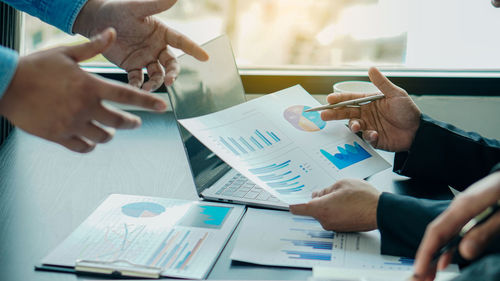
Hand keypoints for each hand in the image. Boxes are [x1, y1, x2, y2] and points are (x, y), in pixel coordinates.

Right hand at [0, 28, 167, 152]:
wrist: (5, 85)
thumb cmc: (35, 67)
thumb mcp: (66, 53)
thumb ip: (92, 47)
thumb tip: (112, 33)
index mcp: (90, 86)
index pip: (128, 96)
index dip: (148, 102)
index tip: (163, 108)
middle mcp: (85, 107)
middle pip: (120, 121)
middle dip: (132, 122)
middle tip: (135, 122)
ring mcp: (72, 124)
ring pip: (104, 137)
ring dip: (110, 134)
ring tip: (110, 130)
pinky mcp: (59, 136)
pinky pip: (83, 148)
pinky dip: (90, 146)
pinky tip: (91, 141)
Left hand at [73, 0, 208, 90]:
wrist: (96, 21)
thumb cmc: (118, 11)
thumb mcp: (137, 9)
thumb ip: (156, 5)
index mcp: (161, 33)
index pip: (182, 42)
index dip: (194, 49)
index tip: (205, 58)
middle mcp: (156, 48)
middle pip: (171, 64)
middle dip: (172, 73)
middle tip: (169, 80)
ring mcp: (145, 58)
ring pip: (157, 74)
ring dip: (156, 82)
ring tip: (148, 88)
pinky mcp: (132, 67)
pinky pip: (138, 79)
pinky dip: (138, 85)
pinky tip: (136, 89)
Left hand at [289, 179, 380, 231]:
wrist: (381, 211)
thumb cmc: (363, 197)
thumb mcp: (341, 184)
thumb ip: (326, 190)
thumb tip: (318, 195)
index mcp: (321, 209)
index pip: (299, 208)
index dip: (293, 203)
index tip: (289, 201)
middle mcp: (325, 221)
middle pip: (313, 209)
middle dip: (318, 200)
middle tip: (329, 191)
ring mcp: (334, 226)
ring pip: (324, 213)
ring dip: (329, 205)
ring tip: (344, 197)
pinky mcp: (342, 228)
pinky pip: (333, 218)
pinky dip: (337, 211)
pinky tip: (348, 204)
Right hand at [322, 67, 420, 151]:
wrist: (418, 131)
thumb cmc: (408, 111)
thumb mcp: (396, 94)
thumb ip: (382, 83)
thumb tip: (371, 68)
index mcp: (369, 102)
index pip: (350, 99)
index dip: (339, 99)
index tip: (330, 100)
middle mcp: (366, 114)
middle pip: (346, 112)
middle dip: (334, 113)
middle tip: (324, 115)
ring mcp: (369, 126)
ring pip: (353, 125)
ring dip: (352, 125)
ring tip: (356, 125)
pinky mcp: (373, 139)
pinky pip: (366, 138)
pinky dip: (368, 136)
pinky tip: (375, 133)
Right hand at [412, 171, 499, 280]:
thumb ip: (484, 232)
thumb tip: (465, 252)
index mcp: (464, 206)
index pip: (437, 231)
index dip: (425, 252)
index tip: (419, 270)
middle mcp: (459, 206)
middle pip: (435, 233)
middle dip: (425, 257)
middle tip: (420, 278)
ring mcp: (463, 208)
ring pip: (443, 233)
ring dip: (435, 254)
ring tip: (429, 274)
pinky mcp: (470, 211)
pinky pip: (453, 231)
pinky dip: (446, 247)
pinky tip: (445, 260)